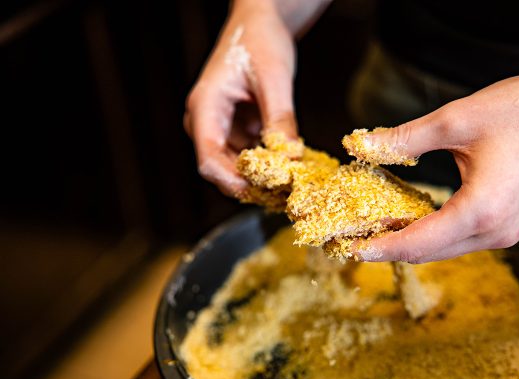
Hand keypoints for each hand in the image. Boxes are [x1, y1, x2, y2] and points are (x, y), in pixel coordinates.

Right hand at [184, 1, 299, 196]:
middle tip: (285, 192)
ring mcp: (220, 128)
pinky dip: (267, 166)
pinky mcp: (235, 131)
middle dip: (250, 184)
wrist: (259, 24)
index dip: (231, 181)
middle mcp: (206, 122)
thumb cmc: (259, 40)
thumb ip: (281, 118)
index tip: (261, 191)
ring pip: (235, 167)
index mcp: (205, 107)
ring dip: (261, 178)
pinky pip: (248, 157)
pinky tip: (289, 167)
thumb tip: (289, 156)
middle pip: (220, 169)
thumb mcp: (275, 78)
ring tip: (292, 182)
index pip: (208, 159)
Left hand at [350, 41, 518, 262]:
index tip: (352, 249)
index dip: (382, 248)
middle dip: (392, 247)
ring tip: (377, 227)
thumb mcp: (455, 120)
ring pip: (445, 248)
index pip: (418, 242)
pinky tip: (410, 215)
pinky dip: (432, 231)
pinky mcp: (509, 222)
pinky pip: (460, 237)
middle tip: (356, 239)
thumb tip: (362, 145)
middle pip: (430, 252)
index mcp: (482, 210)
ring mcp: (506, 230)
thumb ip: (404, 138)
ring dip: (411, 240)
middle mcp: (496, 231)